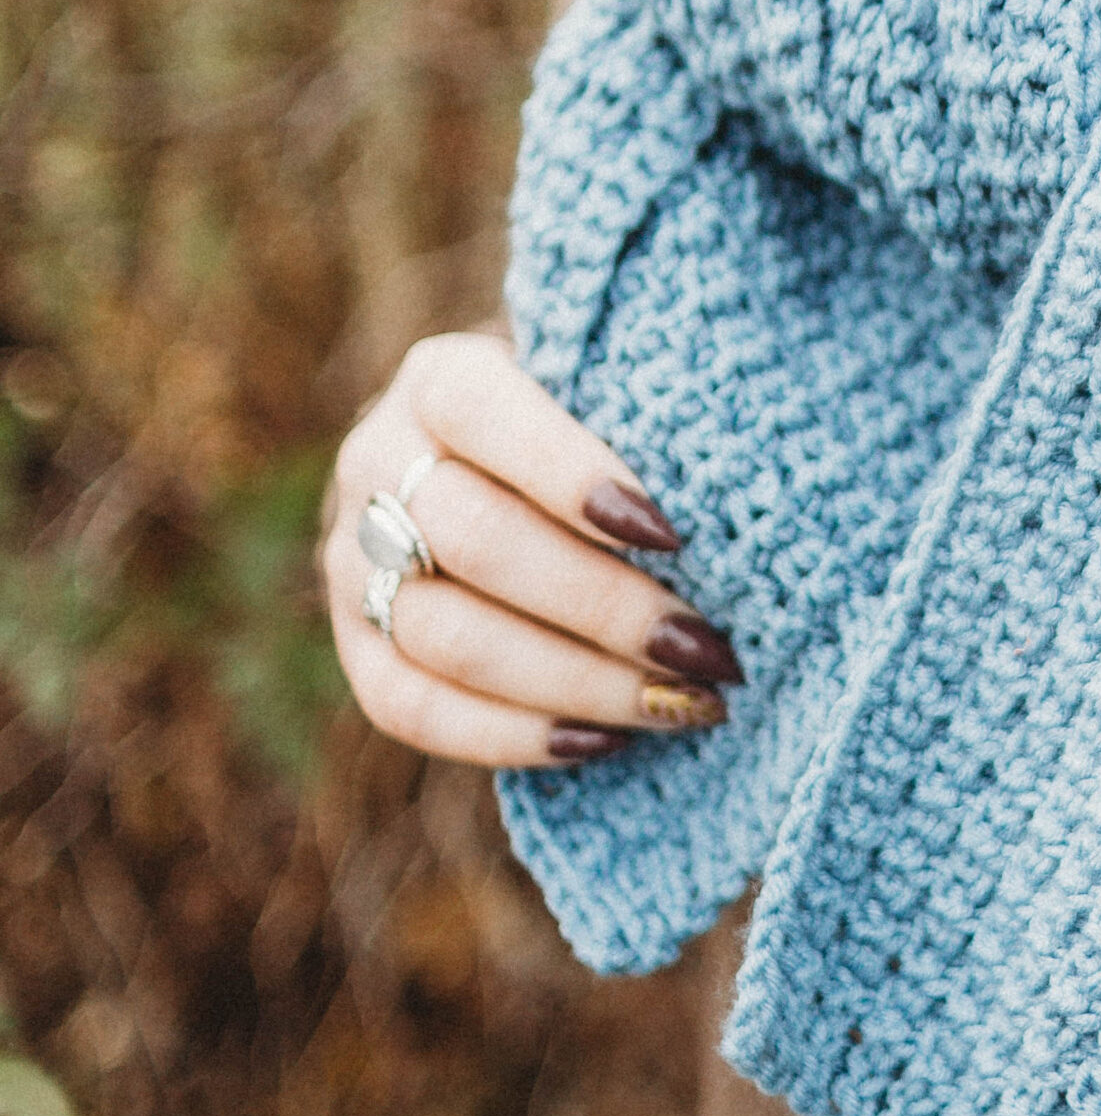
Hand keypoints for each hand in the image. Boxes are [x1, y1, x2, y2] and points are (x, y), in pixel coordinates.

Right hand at [320, 331, 740, 766]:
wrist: (503, 456)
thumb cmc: (595, 408)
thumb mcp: (610, 375)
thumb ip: (643, 406)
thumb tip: (735, 480)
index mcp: (439, 377)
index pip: (483, 415)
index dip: (571, 474)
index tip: (670, 532)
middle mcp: (376, 460)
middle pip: (478, 542)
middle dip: (605, 606)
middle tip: (706, 647)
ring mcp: (350, 559)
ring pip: (451, 638)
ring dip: (578, 682)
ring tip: (682, 703)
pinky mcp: (355, 645)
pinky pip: (410, 709)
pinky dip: (510, 735)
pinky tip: (605, 739)